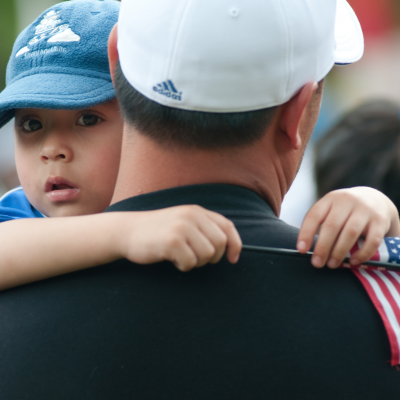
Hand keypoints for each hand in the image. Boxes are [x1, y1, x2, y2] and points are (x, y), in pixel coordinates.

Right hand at [118, 205, 241, 271]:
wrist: (128, 231)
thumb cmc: (158, 231)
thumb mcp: (183, 222)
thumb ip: (204, 228)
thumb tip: (229, 248)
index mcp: (197, 211)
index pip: (227, 226)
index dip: (235, 245)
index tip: (233, 259)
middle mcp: (191, 216)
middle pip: (220, 244)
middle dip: (211, 257)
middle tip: (195, 258)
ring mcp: (182, 227)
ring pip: (207, 255)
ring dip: (195, 262)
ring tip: (180, 256)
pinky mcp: (172, 241)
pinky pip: (190, 263)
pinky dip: (183, 266)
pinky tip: (171, 258)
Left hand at [296, 187, 399, 268]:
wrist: (375, 199)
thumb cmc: (345, 210)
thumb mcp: (331, 209)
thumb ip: (320, 224)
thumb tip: (307, 250)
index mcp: (330, 199)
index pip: (314, 215)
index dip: (306, 233)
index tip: (301, 250)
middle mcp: (347, 201)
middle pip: (331, 226)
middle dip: (322, 247)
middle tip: (317, 263)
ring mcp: (365, 209)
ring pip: (350, 233)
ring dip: (339, 251)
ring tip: (332, 264)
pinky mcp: (380, 220)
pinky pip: (372, 240)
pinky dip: (362, 253)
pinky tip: (353, 262)